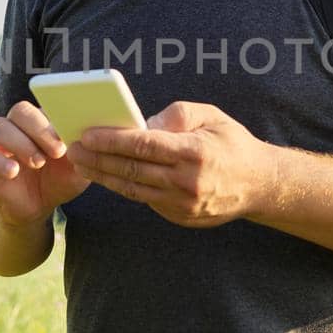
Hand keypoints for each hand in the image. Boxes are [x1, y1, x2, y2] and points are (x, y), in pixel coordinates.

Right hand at [0, 101, 90, 228]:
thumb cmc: (59, 181)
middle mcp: (19, 127)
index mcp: (43, 122)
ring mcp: (0, 144)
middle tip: (56, 151)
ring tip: (38, 163)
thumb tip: (88, 137)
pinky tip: (13, 172)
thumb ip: (84, 152)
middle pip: (19, 111)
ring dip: (20, 143)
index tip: (68, 139)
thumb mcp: (77, 169)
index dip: (55, 119)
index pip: (44, 105)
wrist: (35, 208)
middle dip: (39, 129)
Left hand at [67, 101, 273, 227]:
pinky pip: (145, 199)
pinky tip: (106, 175)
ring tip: (81, 163)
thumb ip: (176, 116)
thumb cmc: (232, 143)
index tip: (87, 133)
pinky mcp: (180, 217)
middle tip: (72, 148)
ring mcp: (183, 204)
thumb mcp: (211, 116)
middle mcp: (188, 182)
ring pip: (133, 189)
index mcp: (195, 152)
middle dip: (98, 158)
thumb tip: (140, 125)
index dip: (112, 140)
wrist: (259, 185)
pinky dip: (123, 187)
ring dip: (104, 176)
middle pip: (132, 170)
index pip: (144, 146)